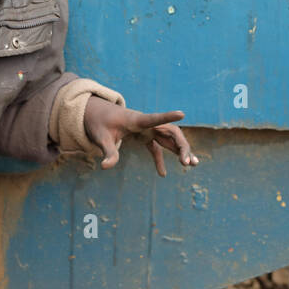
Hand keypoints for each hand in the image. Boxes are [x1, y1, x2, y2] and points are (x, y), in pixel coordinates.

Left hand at [83, 98, 197, 175]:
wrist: (96, 113)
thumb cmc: (98, 123)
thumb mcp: (101, 138)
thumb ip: (108, 152)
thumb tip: (105, 167)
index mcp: (136, 121)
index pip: (154, 118)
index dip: (168, 116)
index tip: (182, 113)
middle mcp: (146, 124)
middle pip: (171, 132)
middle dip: (182, 146)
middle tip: (188, 163)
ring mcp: (147, 129)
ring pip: (169, 139)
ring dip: (180, 151)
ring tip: (192, 165)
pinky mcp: (144, 135)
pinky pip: (157, 148)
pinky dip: (160, 159)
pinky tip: (162, 174)